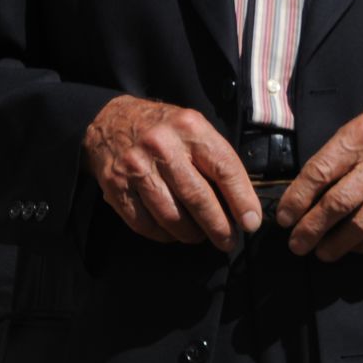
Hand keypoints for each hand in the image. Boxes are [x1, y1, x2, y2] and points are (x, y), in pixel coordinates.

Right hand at [82, 95, 259, 250]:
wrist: (112, 121)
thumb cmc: (165, 129)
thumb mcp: (194, 128)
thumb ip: (215, 158)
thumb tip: (241, 203)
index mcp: (190, 127)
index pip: (224, 168)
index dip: (242, 199)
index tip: (251, 222)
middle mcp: (162, 146)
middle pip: (197, 197)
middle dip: (218, 226)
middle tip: (229, 241)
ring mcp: (136, 167)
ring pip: (171, 215)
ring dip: (191, 234)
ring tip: (201, 236)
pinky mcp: (115, 187)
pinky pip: (144, 223)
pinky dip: (163, 234)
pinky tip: (173, 232)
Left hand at [276, 94, 362, 261]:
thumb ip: (340, 147)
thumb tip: (309, 182)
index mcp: (362, 134)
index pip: (320, 173)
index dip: (297, 199)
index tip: (285, 217)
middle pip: (337, 204)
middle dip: (311, 229)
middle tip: (297, 244)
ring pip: (362, 224)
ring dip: (337, 244)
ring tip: (322, 252)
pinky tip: (354, 247)